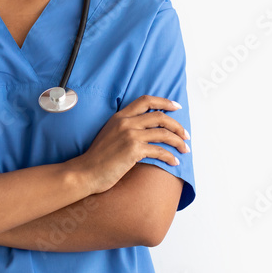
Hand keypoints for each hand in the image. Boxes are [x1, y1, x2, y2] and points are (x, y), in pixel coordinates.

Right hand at [69, 95, 189, 194]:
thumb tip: (145, 131)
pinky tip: (174, 161)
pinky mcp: (133, 150)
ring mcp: (130, 135)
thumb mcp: (109, 134)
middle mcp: (126, 122)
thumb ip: (124, 128)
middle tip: (185, 134)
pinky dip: (170, 156)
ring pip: (163, 133)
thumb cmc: (97, 158)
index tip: (176, 107)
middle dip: (177, 125)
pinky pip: (159, 150)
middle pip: (160, 116)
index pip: (145, 100)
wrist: (85, 172)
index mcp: (119, 116)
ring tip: (185, 149)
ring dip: (178, 141)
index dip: (164, 102)